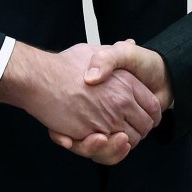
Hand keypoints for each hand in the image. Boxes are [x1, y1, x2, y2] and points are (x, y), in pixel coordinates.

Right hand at [0, 43, 160, 155]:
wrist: (39, 77)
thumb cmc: (64, 64)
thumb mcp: (95, 51)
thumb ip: (113, 54)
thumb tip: (130, 43)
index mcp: (126, 82)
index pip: (153, 107)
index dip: (150, 116)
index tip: (142, 119)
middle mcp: (121, 101)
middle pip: (143, 127)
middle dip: (137, 132)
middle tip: (125, 131)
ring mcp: (107, 118)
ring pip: (127, 142)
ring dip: (121, 144)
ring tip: (110, 136)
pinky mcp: (90, 133)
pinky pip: (106, 149)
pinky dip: (104, 149)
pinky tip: (97, 139)